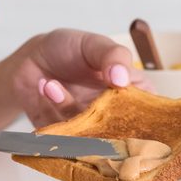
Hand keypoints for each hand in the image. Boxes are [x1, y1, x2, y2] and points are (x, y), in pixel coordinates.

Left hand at [11, 30, 145, 125]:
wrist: (31, 58)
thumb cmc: (70, 48)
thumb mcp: (94, 44)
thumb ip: (113, 56)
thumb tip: (122, 78)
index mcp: (132, 94)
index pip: (149, 114)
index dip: (142, 115)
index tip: (124, 104)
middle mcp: (114, 115)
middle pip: (121, 136)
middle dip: (102, 122)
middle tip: (87, 104)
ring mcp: (90, 128)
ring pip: (89, 135)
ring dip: (67, 107)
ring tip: (52, 84)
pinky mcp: (65, 136)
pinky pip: (63, 134)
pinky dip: (53, 109)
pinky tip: (46, 86)